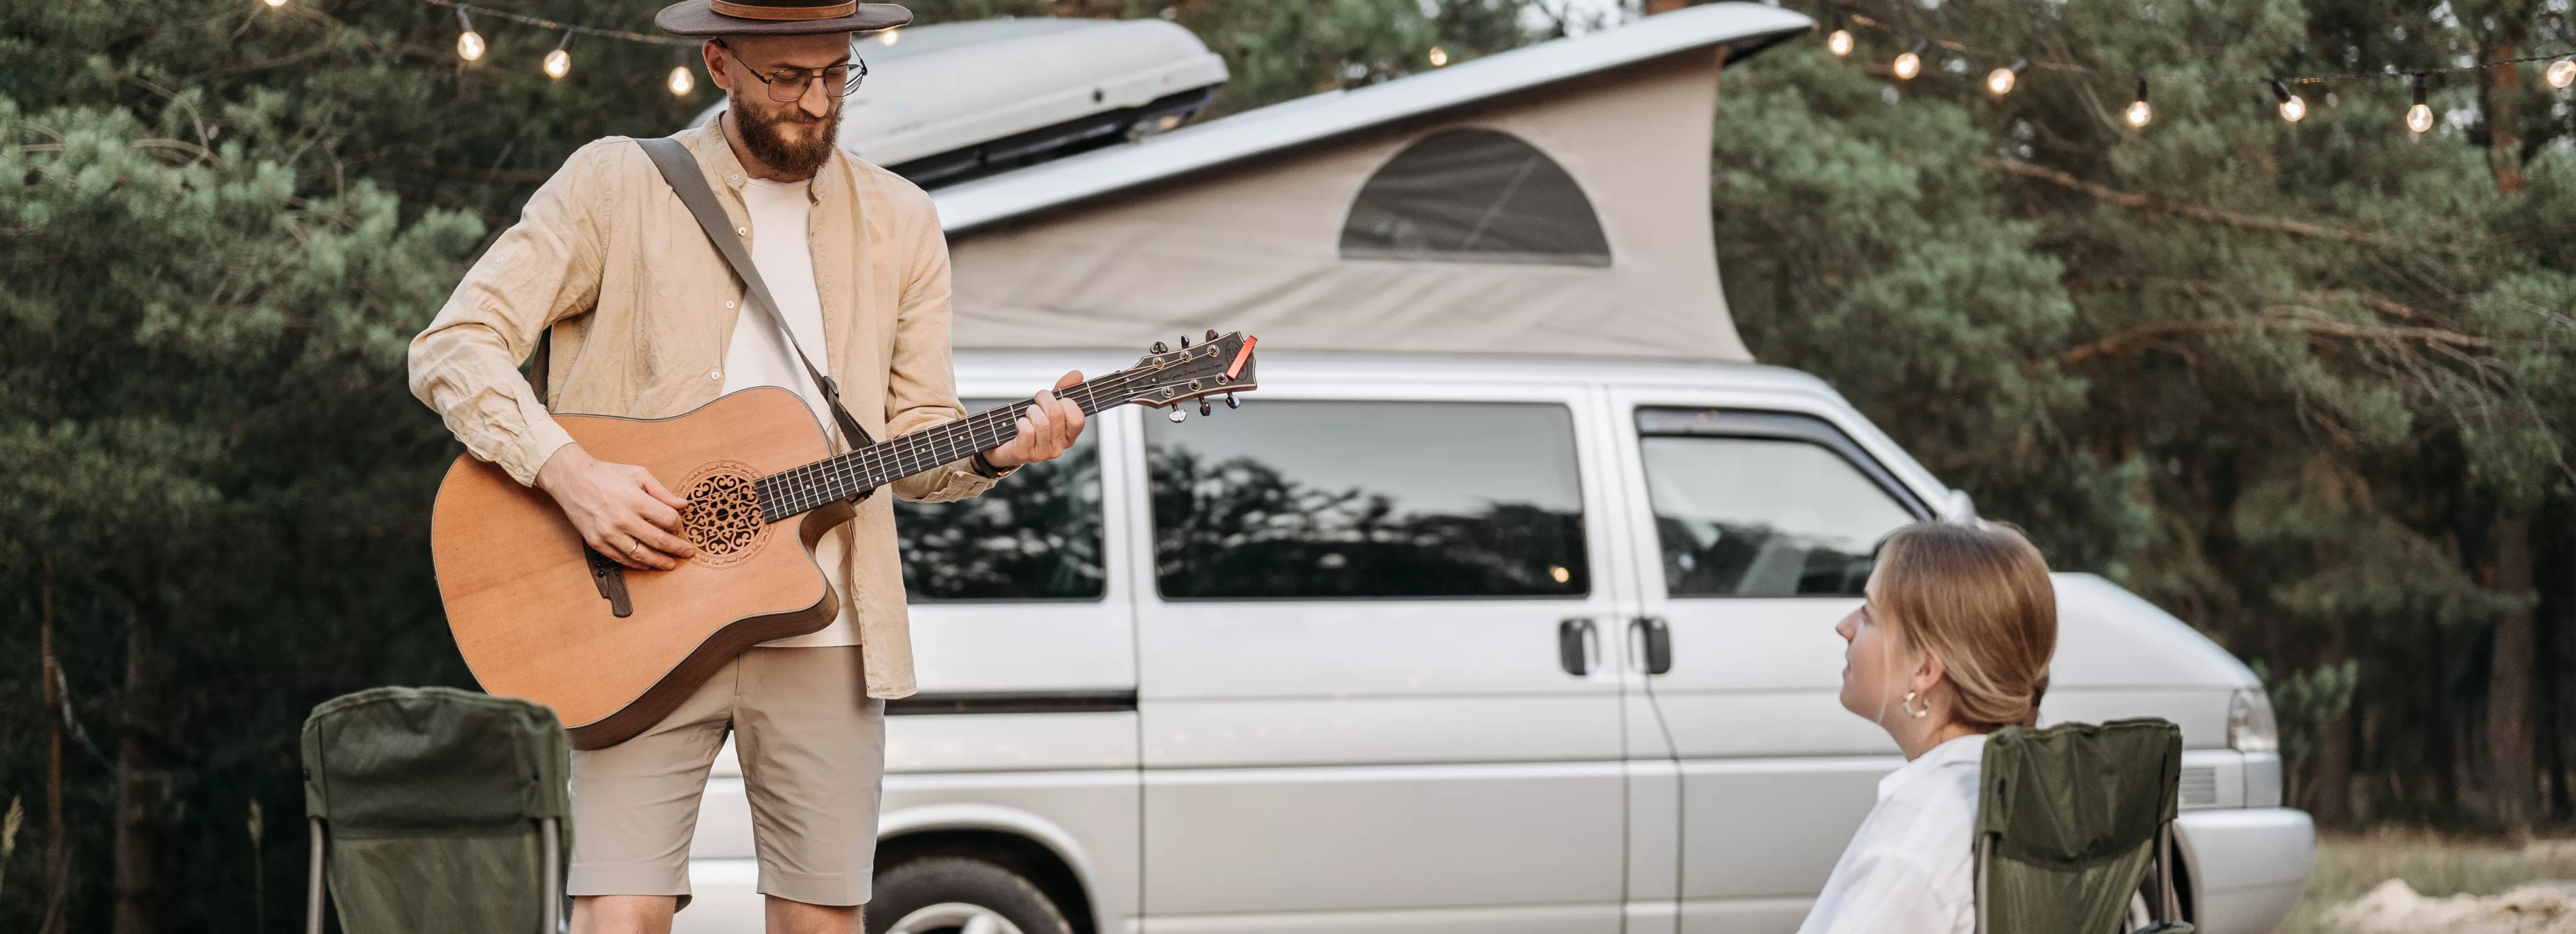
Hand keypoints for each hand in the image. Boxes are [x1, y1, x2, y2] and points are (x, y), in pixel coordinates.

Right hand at [534, 443, 696, 570]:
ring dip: (659, 562)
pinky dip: (636, 564)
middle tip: (687, 553)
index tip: (680, 527)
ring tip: (670, 564)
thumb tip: (684, 505)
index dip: (678, 525)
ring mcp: (608, 533)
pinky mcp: (596, 542)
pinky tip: (646, 564)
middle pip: (658, 540)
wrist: (571, 480)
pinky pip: (621, 558)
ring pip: (640, 555)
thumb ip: (662, 492)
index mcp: (635, 500)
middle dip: (677, 548)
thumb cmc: (606, 475)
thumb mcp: (638, 475)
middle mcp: (623, 519)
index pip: (668, 519)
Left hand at [984, 371, 1086, 468]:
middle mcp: (1059, 447)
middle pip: (1056, 414)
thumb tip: (1077, 374)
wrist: (1003, 445)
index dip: (1066, 403)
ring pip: (1041, 423)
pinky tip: (1018, 425)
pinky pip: (1027, 431)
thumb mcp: (1047, 406)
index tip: (1057, 399)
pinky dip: (1021, 422)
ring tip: (1027, 414)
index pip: (1078, 419)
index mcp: (1069, 436)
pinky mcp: (1025, 454)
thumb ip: (1063, 390)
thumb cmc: (1029, 423)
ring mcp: (1043, 453)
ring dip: (1031, 411)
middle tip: (1036, 400)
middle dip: (1043, 399)